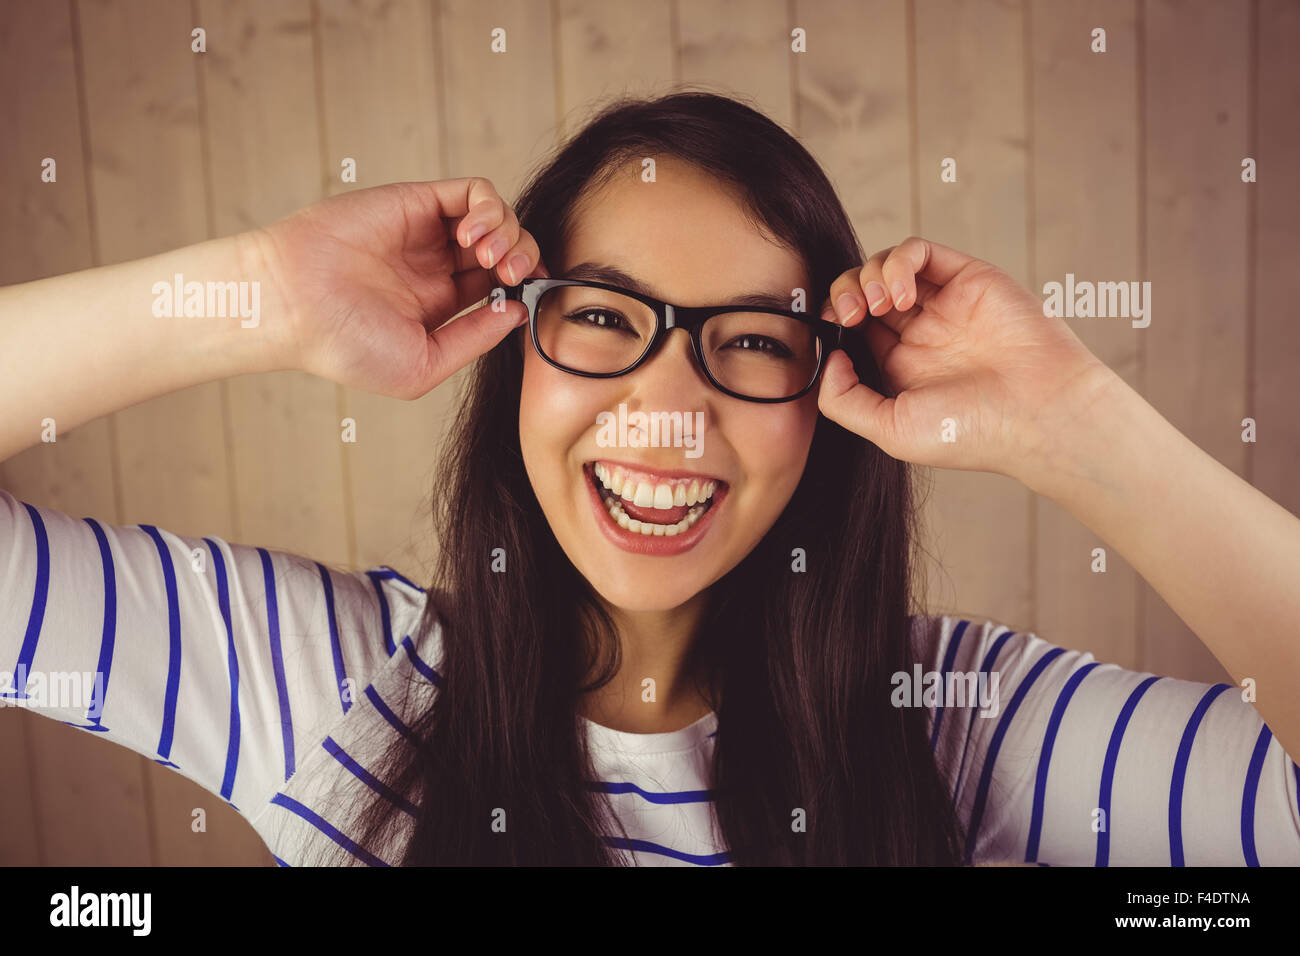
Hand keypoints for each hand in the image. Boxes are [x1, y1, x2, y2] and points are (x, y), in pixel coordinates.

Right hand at [247, 177, 546, 398]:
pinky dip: (489, 208)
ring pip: (498, 218)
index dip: (526, 290)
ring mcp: (428, 233)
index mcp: (440, 306)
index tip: (532, 299)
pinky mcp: (415, 202)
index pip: (502, 287)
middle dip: (525, 260)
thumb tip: (517, 313)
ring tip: (490, 257)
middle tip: (514, 275)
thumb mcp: (423, 364)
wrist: (294, 306)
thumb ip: (474, 339)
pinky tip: (473, 235)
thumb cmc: (344, 346)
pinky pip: (473, 192)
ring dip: (510, 234)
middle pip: (509, 250)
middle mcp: (438, 266)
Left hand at [815, 236, 1119, 485]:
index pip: (851, 328)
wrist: (1039, 414)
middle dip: (843, 294)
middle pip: (861, 292)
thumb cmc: (972, 432)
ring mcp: (944, 304)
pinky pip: (919, 251)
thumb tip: (828, 358)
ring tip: (878, 304)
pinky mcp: (967, 278)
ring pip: (885, 266)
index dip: (831, 322)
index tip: (829, 332)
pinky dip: (899, 261)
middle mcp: (921, 333)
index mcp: (901, 368)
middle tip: (850, 314)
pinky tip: (902, 294)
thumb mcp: (891, 431)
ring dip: (867, 276)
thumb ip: (845, 401)